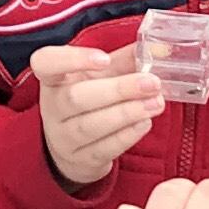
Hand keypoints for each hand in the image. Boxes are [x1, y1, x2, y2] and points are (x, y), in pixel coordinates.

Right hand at [31, 41, 167, 188]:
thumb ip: (127, 60)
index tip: (104, 59)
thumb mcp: (102, 77)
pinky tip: (145, 123)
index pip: (46, 63)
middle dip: (117, 90)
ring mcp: (63, 137)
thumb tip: (162, 48)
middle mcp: (53, 108)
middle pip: (76, 98)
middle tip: (152, 83)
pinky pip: (104, 148)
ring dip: (127, 113)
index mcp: (53, 79)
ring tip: (156, 103)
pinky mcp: (81, 160)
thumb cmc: (91, 101)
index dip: (72, 59)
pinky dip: (127, 135)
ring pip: (90, 126)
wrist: (75, 148)